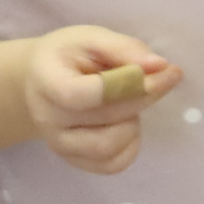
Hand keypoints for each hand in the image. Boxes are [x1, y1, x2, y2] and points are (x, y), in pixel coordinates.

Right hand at [24, 26, 176, 173]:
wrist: (41, 82)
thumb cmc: (68, 56)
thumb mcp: (91, 38)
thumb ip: (124, 48)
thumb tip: (160, 66)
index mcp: (46, 80)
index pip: (78, 94)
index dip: (123, 85)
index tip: (158, 68)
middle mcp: (47, 117)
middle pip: (106, 117)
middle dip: (144, 96)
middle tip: (162, 77)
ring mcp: (59, 143)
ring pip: (109, 147)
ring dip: (133, 123)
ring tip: (130, 103)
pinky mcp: (74, 160)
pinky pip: (112, 165)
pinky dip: (131, 146)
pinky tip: (127, 124)